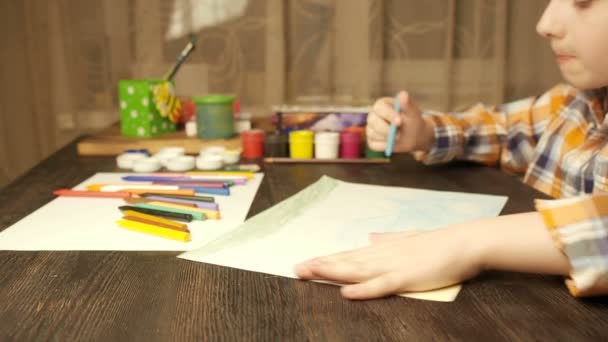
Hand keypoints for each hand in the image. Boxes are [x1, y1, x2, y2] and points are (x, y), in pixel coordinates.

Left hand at [294, 227, 481, 299]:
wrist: (465, 241)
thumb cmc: (439, 242)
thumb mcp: (409, 238)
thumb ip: (388, 239)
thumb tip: (370, 237)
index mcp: (383, 249)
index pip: (349, 255)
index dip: (327, 260)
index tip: (306, 262)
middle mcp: (382, 255)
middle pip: (346, 262)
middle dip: (320, 266)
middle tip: (296, 269)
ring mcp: (393, 266)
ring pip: (356, 271)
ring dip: (331, 272)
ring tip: (309, 273)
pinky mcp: (407, 277)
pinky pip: (381, 285)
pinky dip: (363, 289)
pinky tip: (346, 292)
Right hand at [366, 91, 433, 152]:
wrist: (415, 136)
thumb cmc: (413, 122)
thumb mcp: (413, 114)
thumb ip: (408, 105)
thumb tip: (403, 94)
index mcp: (382, 104)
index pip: (379, 108)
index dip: (388, 115)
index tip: (400, 121)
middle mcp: (373, 115)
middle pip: (373, 122)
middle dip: (386, 129)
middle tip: (399, 135)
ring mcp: (371, 128)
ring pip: (373, 134)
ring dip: (387, 138)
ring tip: (399, 136)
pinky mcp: (372, 140)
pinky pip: (374, 145)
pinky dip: (384, 146)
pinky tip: (392, 143)